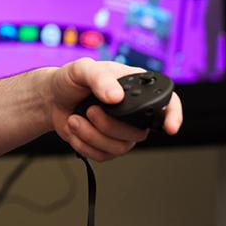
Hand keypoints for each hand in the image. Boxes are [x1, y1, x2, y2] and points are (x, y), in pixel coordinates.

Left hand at [45, 59, 182, 161]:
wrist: (51, 98)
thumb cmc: (70, 80)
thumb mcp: (82, 69)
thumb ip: (99, 78)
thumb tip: (116, 96)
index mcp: (136, 88)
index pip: (167, 101)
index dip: (174, 115)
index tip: (169, 128)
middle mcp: (134, 112)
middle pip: (139, 132)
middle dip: (108, 126)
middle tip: (89, 111)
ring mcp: (121, 131)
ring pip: (120, 148)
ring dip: (92, 136)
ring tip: (75, 120)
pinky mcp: (106, 145)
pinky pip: (103, 156)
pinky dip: (84, 145)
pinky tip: (75, 130)